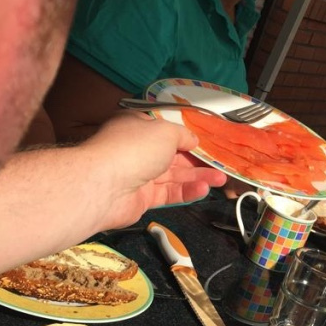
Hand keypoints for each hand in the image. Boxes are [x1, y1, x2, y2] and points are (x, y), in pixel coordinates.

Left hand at [86, 115, 226, 229]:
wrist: (105, 185)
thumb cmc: (135, 148)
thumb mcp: (166, 131)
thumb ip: (183, 135)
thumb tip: (193, 140)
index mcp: (138, 127)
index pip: (165, 130)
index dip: (186, 137)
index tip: (206, 143)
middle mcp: (138, 150)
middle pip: (173, 155)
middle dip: (197, 160)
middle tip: (220, 165)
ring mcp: (140, 175)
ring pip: (174, 175)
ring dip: (197, 177)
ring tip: (220, 180)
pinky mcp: (143, 198)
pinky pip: (169, 193)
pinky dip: (186, 191)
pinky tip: (203, 190)